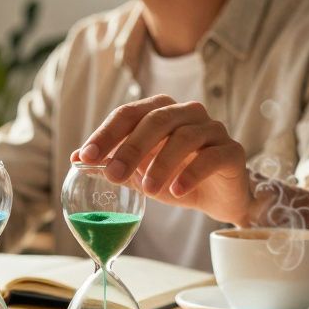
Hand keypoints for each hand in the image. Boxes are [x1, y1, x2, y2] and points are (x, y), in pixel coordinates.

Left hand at [73, 96, 252, 225]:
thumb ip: (112, 163)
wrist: (219, 197)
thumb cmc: (176, 177)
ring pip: (185, 137)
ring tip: (147, 190)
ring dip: (162, 164)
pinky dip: (191, 173)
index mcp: (160, 111)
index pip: (128, 114)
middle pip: (156, 120)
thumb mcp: (139, 173)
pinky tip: (176, 191)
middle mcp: (187, 113)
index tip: (85, 157)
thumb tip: (76, 159)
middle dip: (131, 148)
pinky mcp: (232, 151)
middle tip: (113, 175)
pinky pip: (211, 157)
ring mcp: (212, 129)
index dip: (106, 134)